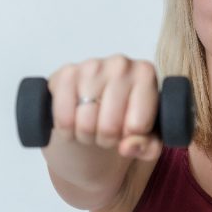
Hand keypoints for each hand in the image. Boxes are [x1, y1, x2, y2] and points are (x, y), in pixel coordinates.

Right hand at [47, 54, 161, 160]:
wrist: (98, 105)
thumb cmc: (127, 117)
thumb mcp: (147, 136)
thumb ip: (148, 146)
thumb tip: (127, 147)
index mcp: (146, 74)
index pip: (138, 126)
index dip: (130, 137)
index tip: (129, 129)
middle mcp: (121, 64)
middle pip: (109, 127)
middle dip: (107, 139)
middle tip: (109, 131)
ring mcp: (92, 66)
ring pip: (85, 124)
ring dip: (87, 135)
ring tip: (94, 125)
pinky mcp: (66, 75)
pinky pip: (63, 118)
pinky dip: (67, 129)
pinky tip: (76, 120)